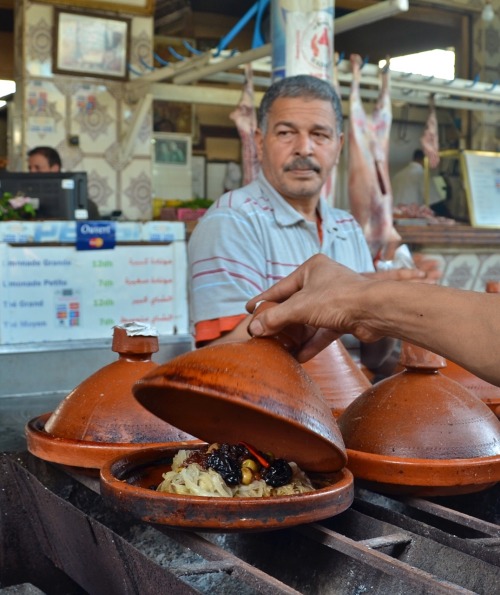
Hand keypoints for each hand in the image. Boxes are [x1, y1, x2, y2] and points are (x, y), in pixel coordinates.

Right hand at [246, 254, 382, 361]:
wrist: (375, 311)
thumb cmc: (339, 298)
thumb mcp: (300, 307)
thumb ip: (275, 317)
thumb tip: (254, 329)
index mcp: (312, 269)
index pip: (280, 287)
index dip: (264, 300)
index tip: (249, 309)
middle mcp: (323, 281)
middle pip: (295, 304)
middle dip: (281, 321)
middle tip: (263, 332)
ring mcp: (334, 300)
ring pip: (309, 319)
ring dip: (296, 335)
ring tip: (279, 347)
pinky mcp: (344, 317)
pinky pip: (322, 331)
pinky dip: (312, 343)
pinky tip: (299, 356)